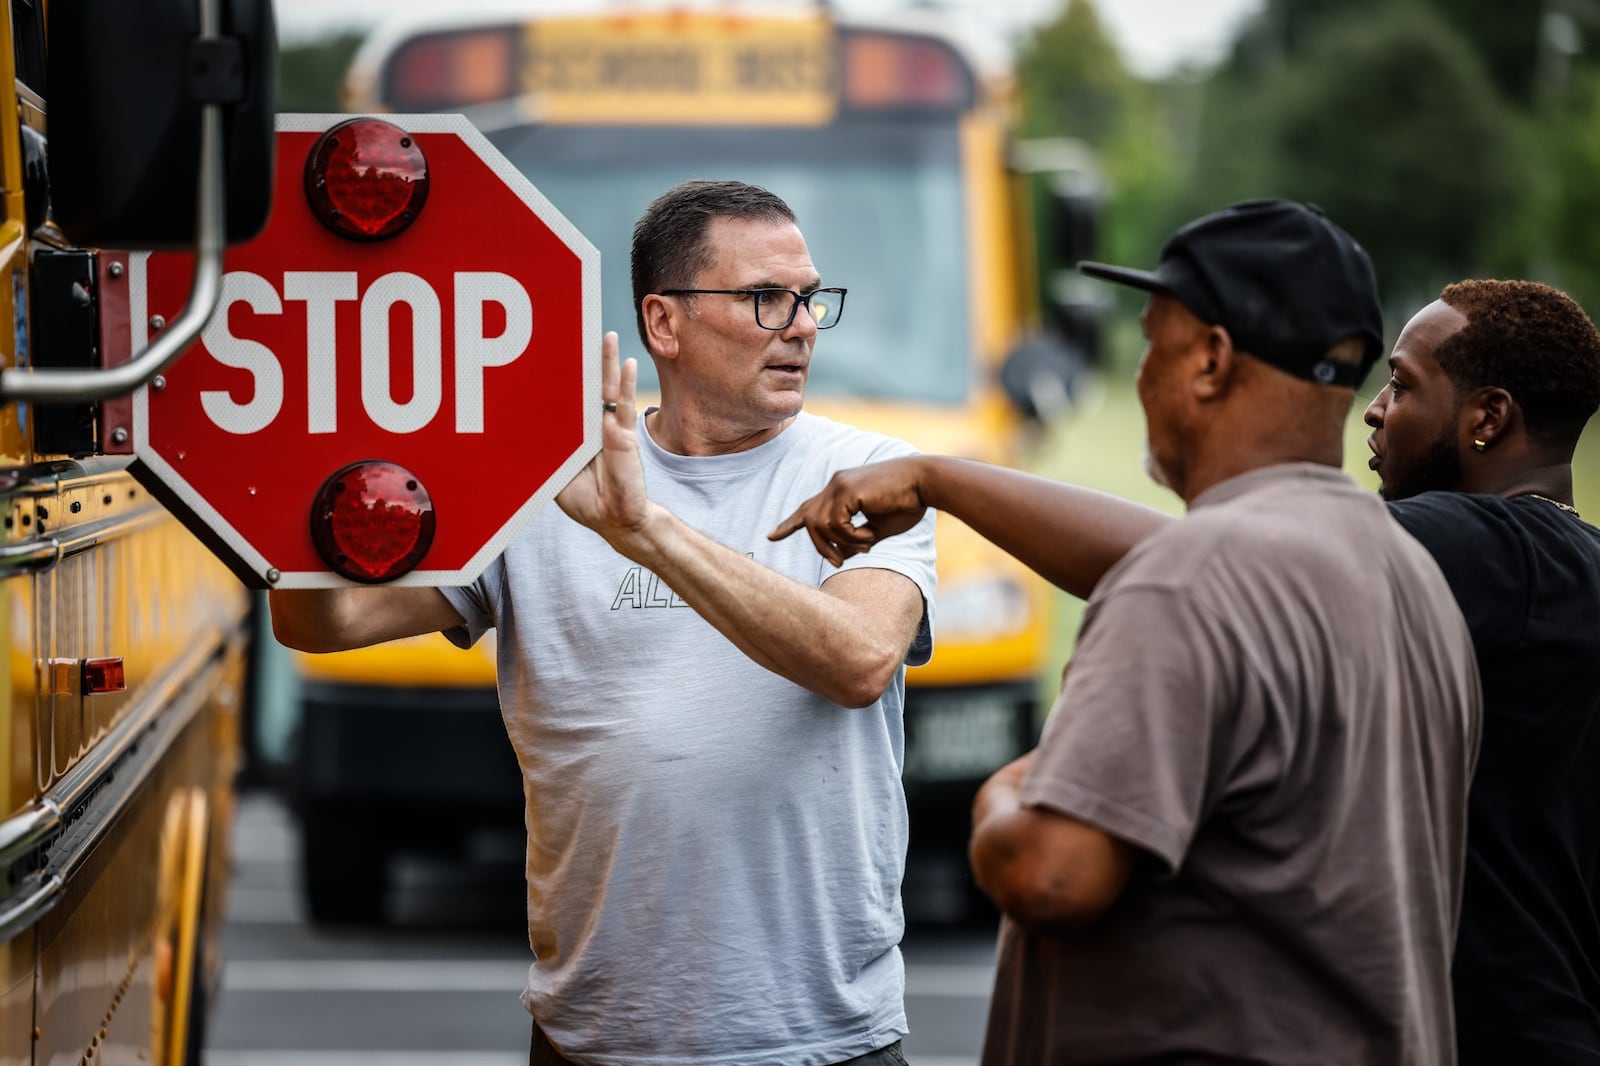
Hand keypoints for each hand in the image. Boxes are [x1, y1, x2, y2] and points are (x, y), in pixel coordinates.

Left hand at [557, 333, 649, 544]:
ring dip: (606, 362)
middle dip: (581, 361)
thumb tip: (519, 429)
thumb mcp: (554, 473)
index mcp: (573, 433)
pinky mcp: (624, 435)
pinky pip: (624, 406)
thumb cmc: (585, 499)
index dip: (555, 379)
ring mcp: (608, 427)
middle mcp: (590, 425)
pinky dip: (626, 384)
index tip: (543, 355)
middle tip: (574, 331)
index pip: (563, 398)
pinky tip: (629, 363)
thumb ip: (544, 451)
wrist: (614, 518)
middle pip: (584, 385)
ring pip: (606, 388)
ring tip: (606, 336)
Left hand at [767, 456, 929, 566]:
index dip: (789, 524)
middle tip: (837, 564)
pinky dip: (851, 538)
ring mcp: (839, 484)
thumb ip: (857, 539)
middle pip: (808, 521)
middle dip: (819, 547)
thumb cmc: (908, 503)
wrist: (926, 483)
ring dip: (842, 544)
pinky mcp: (846, 489)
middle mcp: (835, 484)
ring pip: (820, 525)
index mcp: (841, 490)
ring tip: (866, 546)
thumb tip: (841, 555)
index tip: (770, 536)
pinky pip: (835, 524)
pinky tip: (870, 537)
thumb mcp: (878, 528)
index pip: (808, 508)